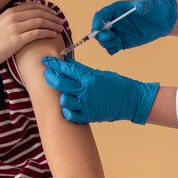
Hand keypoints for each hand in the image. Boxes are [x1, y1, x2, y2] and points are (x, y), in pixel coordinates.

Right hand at [0, 1, 64, 71]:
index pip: (32, 6)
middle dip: (52, 16)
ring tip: (60, 28)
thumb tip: (22, 17)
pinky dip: (48, 32)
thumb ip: (10, 19)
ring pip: (40, 21)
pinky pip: (37, 33)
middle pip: (39, 12)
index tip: (53, 13)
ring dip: (53, 24)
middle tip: (60, 21)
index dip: (46, 9)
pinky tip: (53, 35)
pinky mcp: (17, 40)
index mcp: (9, 12)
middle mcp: (13, 17)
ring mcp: (15, 28)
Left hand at [42, 56, 158, 123]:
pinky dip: (67, 110)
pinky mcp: (88, 116)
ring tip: (64, 92)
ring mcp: (86, 105)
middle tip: (47, 73)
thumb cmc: (116, 84)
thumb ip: (82, 71)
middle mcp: (86, 91)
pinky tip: (69, 106)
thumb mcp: (99, 74)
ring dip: (61, 95)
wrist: (130, 100)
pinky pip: (70, 115)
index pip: (67, 68)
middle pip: (60, 83)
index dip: (54, 64)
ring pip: (63, 100)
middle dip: (50, 76)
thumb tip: (67, 64)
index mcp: (89, 78)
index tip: (46, 60)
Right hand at [92, 0, 177, 53]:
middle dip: (100, 35)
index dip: (97, 21)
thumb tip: (140, 8)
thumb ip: (144, 5)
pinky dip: (111, 49)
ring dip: (106, 43)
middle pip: (98, 29)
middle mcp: (113, 21)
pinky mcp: (122, 42)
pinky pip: (111, 48)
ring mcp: (117, 32)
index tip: (98, 27)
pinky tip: (120, 45)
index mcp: (116, 10)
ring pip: (103, 40)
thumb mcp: (151, 4)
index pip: (101, 15)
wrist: (163, 20)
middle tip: (111, 37)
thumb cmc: (155, 8)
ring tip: (118, 41)